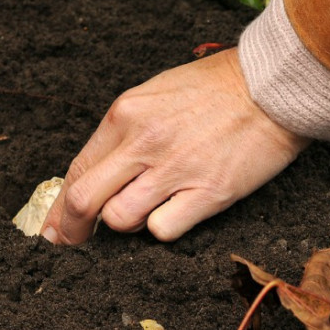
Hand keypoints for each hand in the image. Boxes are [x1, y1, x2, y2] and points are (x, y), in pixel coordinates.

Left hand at [40, 48, 309, 243]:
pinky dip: (162, 228)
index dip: (60, 207)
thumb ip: (123, 132)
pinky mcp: (209, 192)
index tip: (56, 227)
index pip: (77, 170)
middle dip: (73, 229)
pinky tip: (175, 212)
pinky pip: (163, 230)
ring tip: (143, 212)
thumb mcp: (155, 94)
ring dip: (125, 225)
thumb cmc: (216, 88)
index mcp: (125, 114)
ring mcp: (176, 169)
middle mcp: (143, 142)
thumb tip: (97, 171)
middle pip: (85, 200)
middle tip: (75, 243)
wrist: (272, 86)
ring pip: (121, 220)